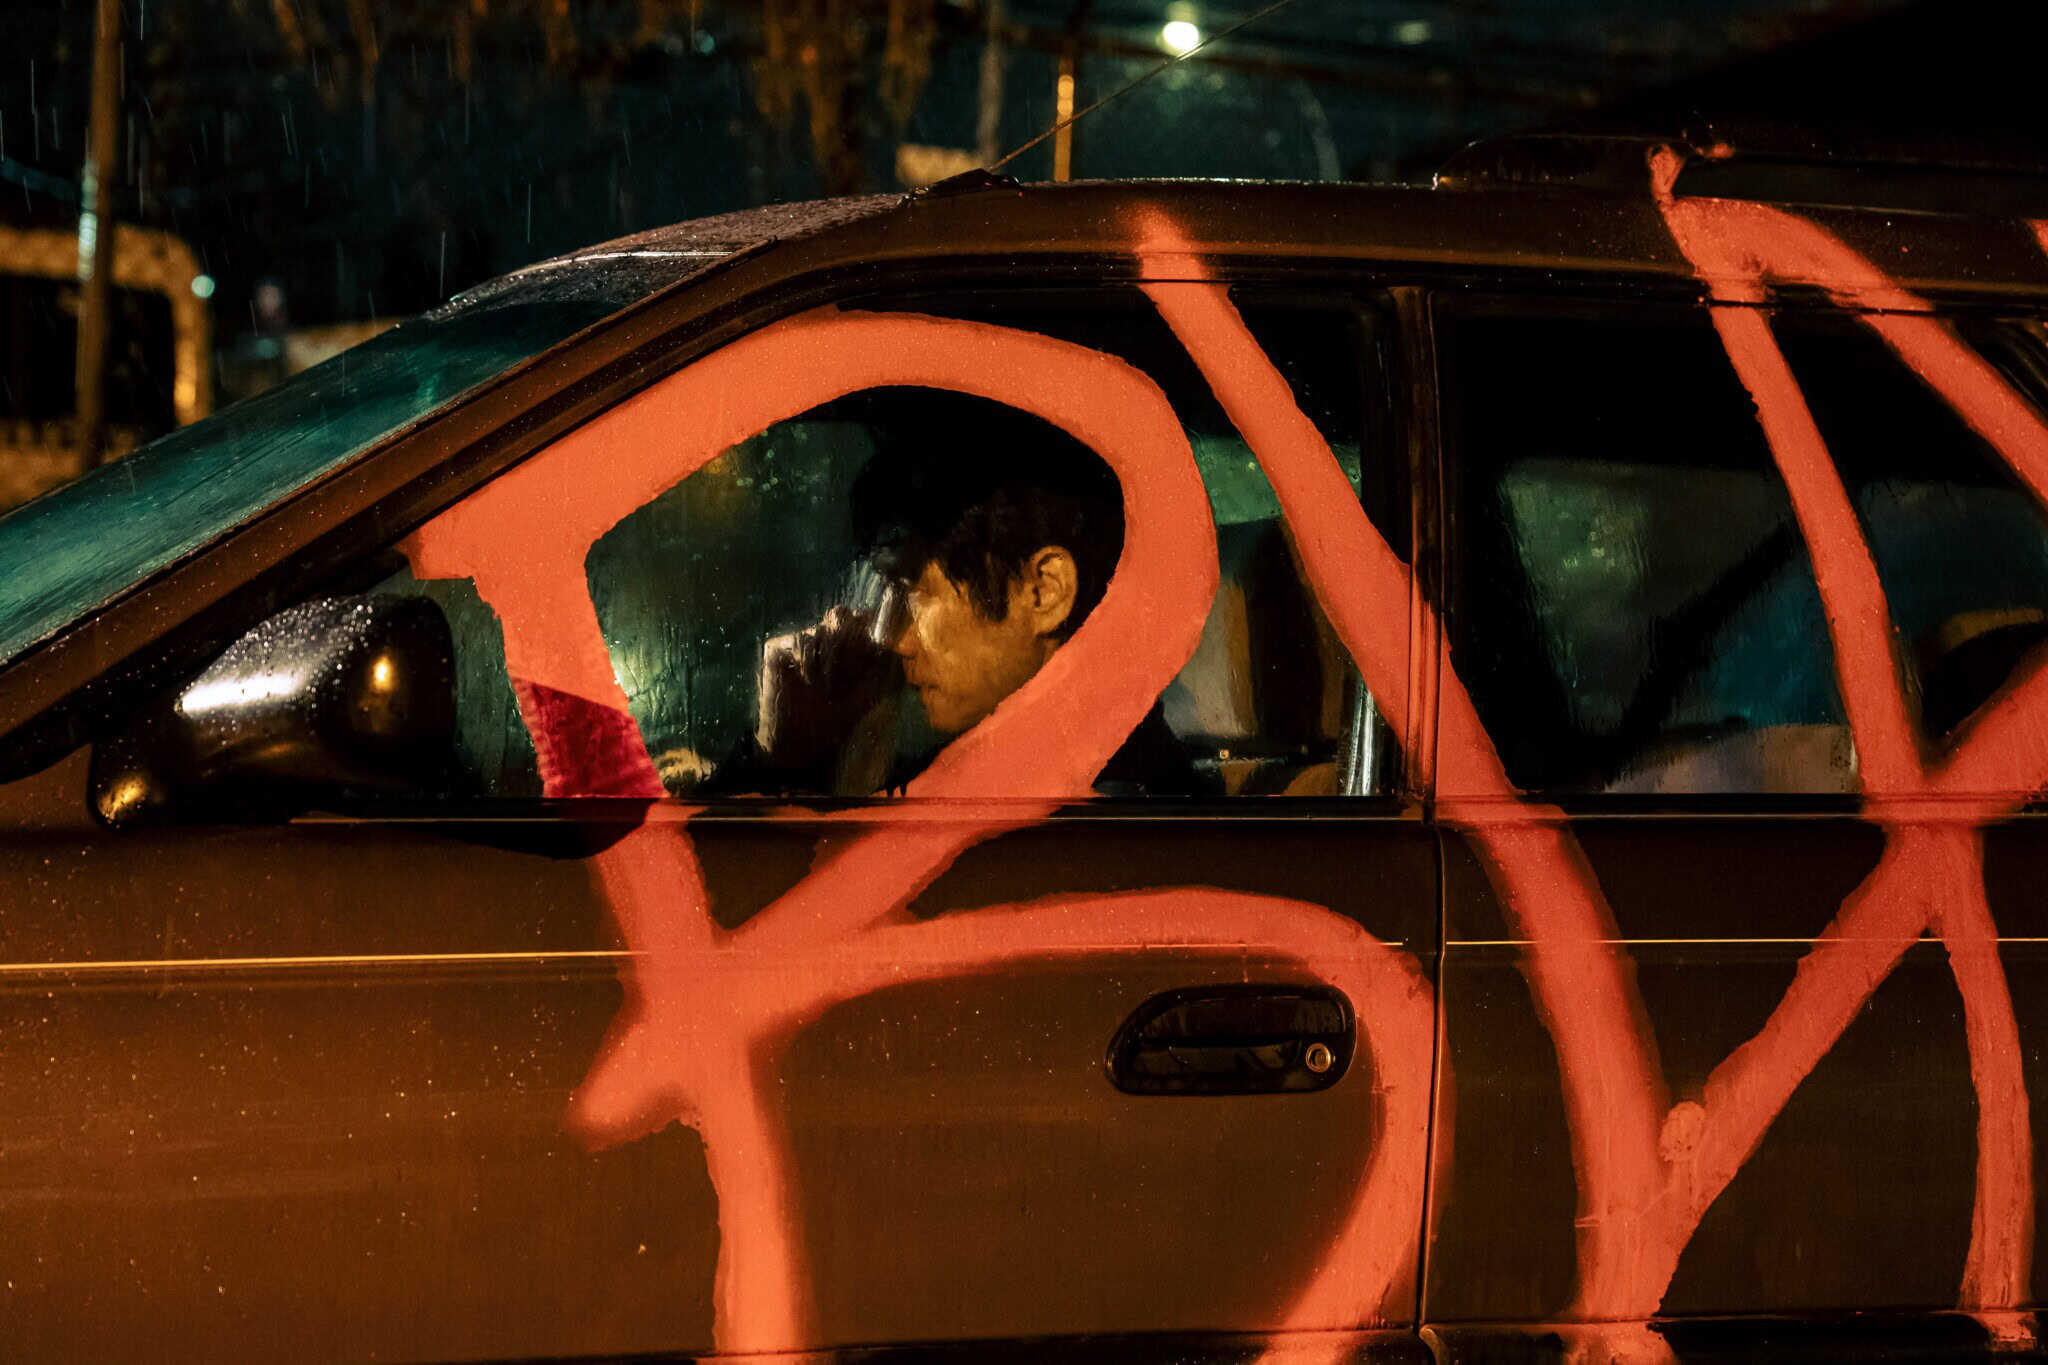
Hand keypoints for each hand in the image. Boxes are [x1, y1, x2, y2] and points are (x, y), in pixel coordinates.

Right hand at [755, 606, 898, 773]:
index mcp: (848, 648)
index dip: (866, 621)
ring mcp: (801, 643)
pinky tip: (808, 680)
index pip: (860, 618)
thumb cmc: (835, 719)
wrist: (801, 739)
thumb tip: (892, 644)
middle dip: (847, 635)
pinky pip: (801, 640)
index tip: (870, 637)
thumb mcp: (867, 695)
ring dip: (828, 659)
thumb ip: (881, 669)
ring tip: (824, 686)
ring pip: (821, 630)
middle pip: (840, 614)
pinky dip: (808, 660)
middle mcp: (824, 641)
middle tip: (850, 660)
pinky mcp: (779, 648)